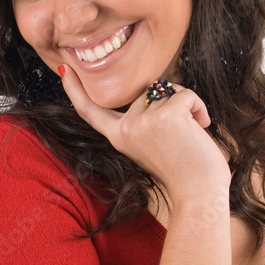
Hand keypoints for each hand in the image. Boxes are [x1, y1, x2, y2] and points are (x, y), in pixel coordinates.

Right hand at [59, 62, 230, 199]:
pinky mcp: (166, 115)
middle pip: (148, 90)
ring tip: (191, 134)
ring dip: (188, 107)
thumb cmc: (184, 172)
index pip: (91, 110)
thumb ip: (144, 119)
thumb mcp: (152, 144)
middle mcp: (126, 128)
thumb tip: (152, 87)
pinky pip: (186, 94)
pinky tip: (201, 126)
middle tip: (181, 135)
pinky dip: (199, 107)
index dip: (75, 89)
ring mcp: (143, 121)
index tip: (63, 68)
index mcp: (119, 137)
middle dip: (170, 103)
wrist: (198, 196)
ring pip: (169, 90)